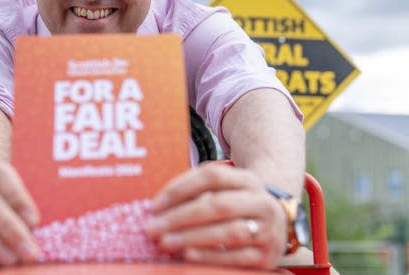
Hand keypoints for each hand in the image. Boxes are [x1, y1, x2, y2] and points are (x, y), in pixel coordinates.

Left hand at [144, 163, 287, 268]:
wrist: (280, 227)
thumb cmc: (238, 207)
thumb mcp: (226, 191)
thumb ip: (197, 192)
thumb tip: (159, 208)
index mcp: (247, 179)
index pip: (211, 176)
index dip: (180, 189)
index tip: (154, 205)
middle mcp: (261, 201)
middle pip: (218, 205)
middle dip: (180, 217)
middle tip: (153, 227)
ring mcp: (268, 229)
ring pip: (228, 231)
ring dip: (192, 237)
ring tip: (166, 242)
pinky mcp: (268, 255)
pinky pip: (237, 257)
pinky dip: (210, 255)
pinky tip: (188, 254)